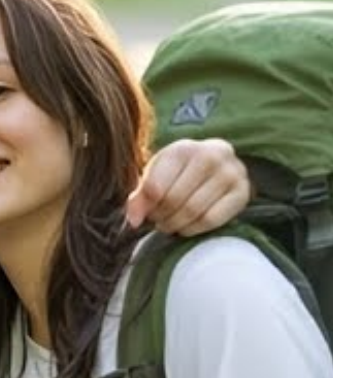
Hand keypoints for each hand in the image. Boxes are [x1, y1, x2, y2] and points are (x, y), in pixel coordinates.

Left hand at [125, 137, 251, 235]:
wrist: (215, 167)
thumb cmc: (178, 173)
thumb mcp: (155, 176)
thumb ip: (140, 196)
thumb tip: (134, 221)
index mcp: (183, 148)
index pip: (155, 187)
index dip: (145, 208)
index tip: (143, 215)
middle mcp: (211, 154)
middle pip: (174, 200)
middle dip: (161, 217)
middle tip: (158, 221)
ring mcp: (231, 172)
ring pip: (193, 211)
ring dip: (176, 225)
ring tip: (170, 224)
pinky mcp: (242, 192)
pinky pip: (212, 220)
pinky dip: (194, 229)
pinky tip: (187, 226)